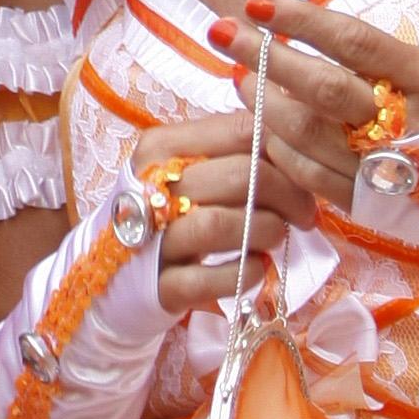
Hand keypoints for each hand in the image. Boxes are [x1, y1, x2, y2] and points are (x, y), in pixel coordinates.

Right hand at [128, 111, 318, 314]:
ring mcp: (152, 239)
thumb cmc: (167, 213)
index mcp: (161, 146)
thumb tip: (294, 143)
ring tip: (276, 237)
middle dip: (286, 195)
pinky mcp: (159, 286)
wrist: (114, 274)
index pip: (239, 131)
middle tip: (303, 214)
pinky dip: (244, 274)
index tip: (304, 175)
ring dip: (264, 231)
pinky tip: (258, 268)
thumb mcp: (191, 170)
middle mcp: (150, 186)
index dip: (283, 151)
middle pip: (237, 177)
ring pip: (217, 224)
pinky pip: (207, 280)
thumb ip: (235, 151)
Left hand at [205, 0, 418, 214]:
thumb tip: (301, 29)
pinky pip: (309, 174)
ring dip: (262, 102)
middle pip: (323, 87)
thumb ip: (377, 60)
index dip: (302, 19)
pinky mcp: (370, 205)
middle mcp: (409, 124)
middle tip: (224, 33)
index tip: (258, 1)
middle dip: (264, 57)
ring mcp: (386, 169)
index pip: (355, 41)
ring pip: (307, 133)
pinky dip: (278, 148)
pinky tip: (262, 126)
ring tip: (240, 77)